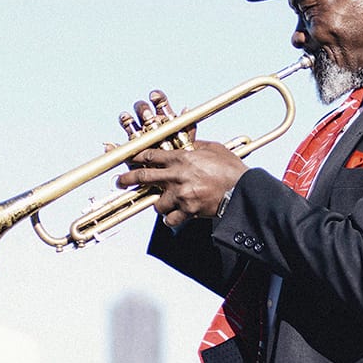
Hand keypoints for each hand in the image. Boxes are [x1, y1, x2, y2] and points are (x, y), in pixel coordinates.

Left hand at [118, 90, 245, 228]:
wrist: (242, 191)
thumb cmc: (231, 169)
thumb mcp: (213, 149)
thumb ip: (196, 146)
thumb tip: (188, 143)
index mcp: (180, 158)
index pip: (150, 155)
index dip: (136, 157)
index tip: (128, 158)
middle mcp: (176, 176)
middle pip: (143, 177)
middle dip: (128, 179)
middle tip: (119, 181)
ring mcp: (180, 195)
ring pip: (156, 203)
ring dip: (159, 204)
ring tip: (164, 203)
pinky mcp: (187, 211)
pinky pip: (170, 219)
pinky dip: (171, 220)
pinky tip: (174, 217)